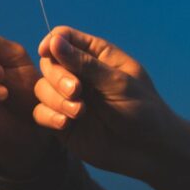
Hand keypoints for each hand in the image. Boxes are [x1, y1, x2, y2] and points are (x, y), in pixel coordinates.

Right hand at [33, 26, 175, 177]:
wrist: (149, 151)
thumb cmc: (143, 111)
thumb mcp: (118, 83)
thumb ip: (84, 63)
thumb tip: (53, 41)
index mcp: (96, 56)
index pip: (64, 37)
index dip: (52, 42)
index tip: (47, 52)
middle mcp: (78, 74)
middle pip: (49, 63)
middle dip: (58, 77)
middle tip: (76, 91)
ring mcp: (68, 98)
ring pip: (42, 88)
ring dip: (55, 99)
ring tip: (78, 112)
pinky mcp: (61, 121)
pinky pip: (40, 113)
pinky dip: (49, 116)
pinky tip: (66, 124)